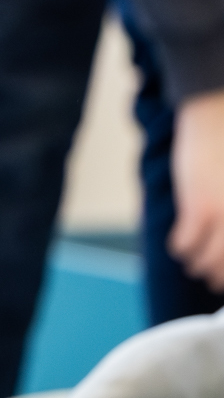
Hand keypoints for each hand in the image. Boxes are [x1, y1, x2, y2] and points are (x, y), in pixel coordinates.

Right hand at [169, 90, 223, 290]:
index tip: (222, 279)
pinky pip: (185, 242)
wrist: (215, 117)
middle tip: (213, 280)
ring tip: (193, 265)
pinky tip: (178, 245)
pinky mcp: (199, 207)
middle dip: (219, 277)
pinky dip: (180, 247)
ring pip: (209, 259)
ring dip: (198, 265)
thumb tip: (219, 235)